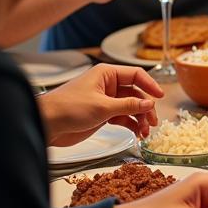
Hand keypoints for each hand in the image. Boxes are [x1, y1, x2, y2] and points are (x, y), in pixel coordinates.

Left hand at [38, 64, 162, 146]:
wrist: (46, 124)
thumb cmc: (68, 108)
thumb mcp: (103, 106)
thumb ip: (128, 105)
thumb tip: (150, 104)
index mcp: (107, 74)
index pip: (136, 75)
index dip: (150, 85)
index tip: (161, 97)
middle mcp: (107, 85)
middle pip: (136, 93)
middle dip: (145, 108)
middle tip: (153, 122)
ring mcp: (105, 100)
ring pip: (130, 107)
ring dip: (140, 119)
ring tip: (145, 132)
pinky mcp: (101, 114)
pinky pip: (122, 117)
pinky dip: (131, 125)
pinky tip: (137, 133)